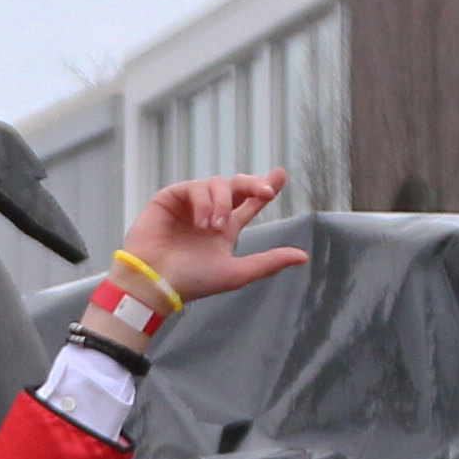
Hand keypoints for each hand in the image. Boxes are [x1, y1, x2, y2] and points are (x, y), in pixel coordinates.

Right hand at [115, 172, 309, 305]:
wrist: (155, 283)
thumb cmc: (191, 282)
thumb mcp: (237, 273)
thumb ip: (269, 262)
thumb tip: (303, 257)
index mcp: (225, 230)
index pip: (249, 203)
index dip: (264, 188)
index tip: (280, 175)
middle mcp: (209, 213)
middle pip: (236, 186)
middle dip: (253, 184)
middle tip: (266, 191)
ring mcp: (189, 205)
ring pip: (217, 184)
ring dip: (222, 203)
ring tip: (215, 227)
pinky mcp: (169, 198)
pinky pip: (193, 187)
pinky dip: (202, 202)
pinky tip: (201, 222)